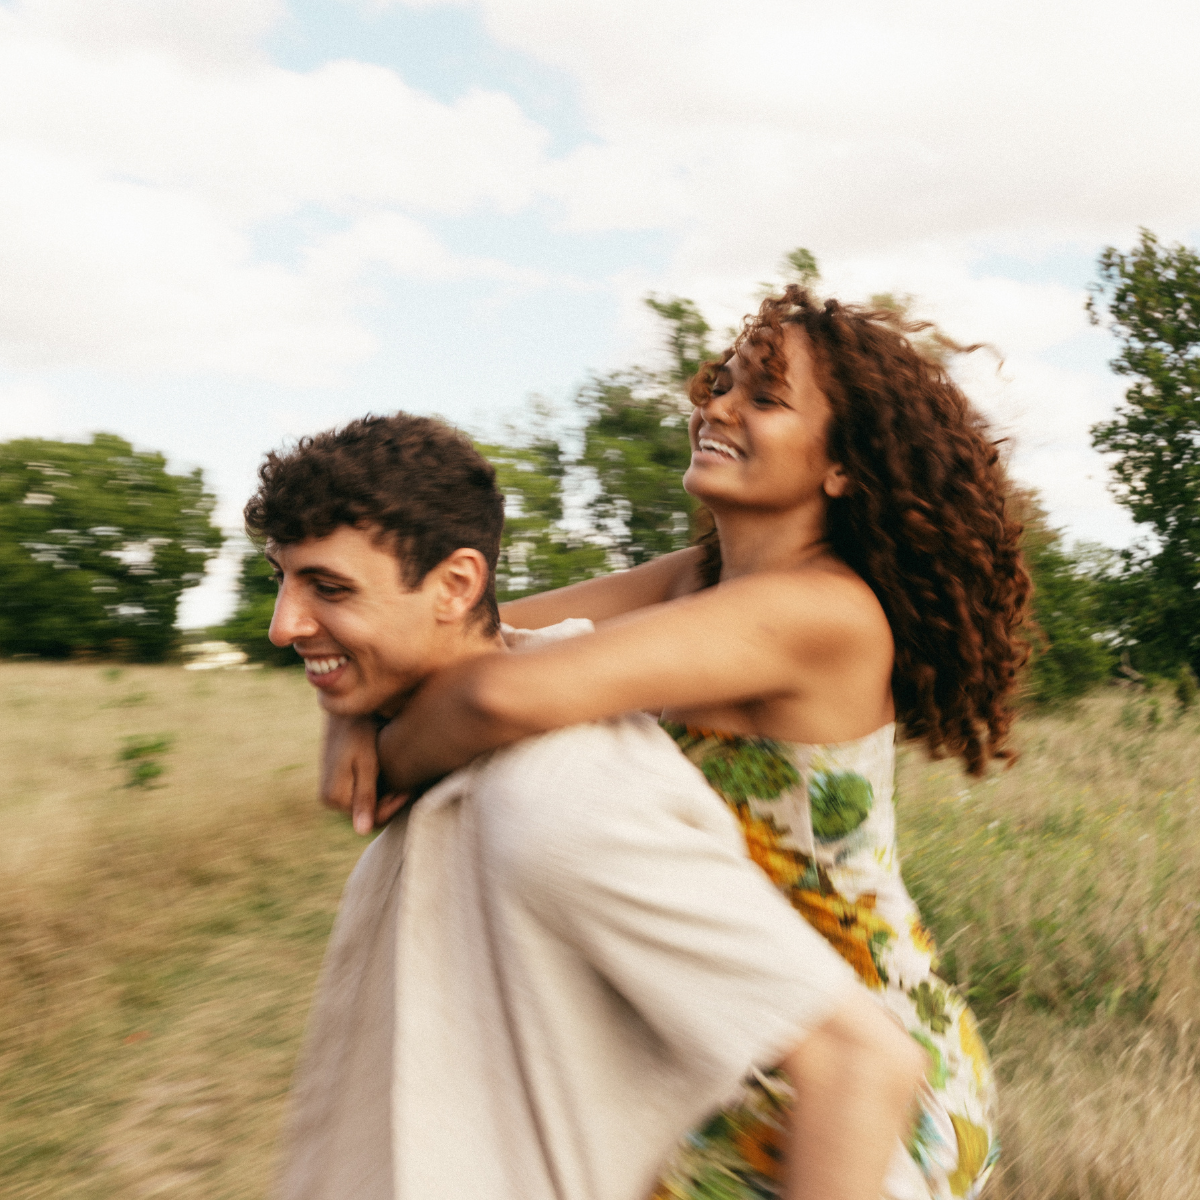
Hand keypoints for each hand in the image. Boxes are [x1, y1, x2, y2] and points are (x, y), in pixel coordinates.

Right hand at [320, 712, 406, 834]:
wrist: (344, 709)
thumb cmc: (358, 732)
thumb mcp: (366, 763)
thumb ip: (365, 796)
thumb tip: (362, 831)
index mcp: (334, 797)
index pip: (371, 819)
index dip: (393, 807)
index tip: (409, 789)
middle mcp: (328, 799)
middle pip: (369, 814)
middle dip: (390, 801)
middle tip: (410, 783)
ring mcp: (331, 791)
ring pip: (367, 804)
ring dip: (386, 795)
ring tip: (402, 778)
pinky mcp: (337, 782)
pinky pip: (361, 793)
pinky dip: (378, 788)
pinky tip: (391, 774)